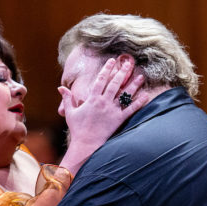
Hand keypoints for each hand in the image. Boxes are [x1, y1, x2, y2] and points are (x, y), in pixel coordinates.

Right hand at [57, 57, 149, 173]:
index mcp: (92, 99)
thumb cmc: (78, 129)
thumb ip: (67, 98)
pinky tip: (146, 95)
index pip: (101, 80)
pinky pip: (131, 109)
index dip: (107, 69)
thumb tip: (60, 87)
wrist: (86, 144)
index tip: (112, 61)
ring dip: (133, 85)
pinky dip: (139, 102)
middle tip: (128, 63)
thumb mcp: (70, 112)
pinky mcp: (118, 120)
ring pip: (124, 94)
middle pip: (114, 83)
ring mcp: (112, 110)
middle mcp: (103, 102)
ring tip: (141, 76)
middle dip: (122, 72)